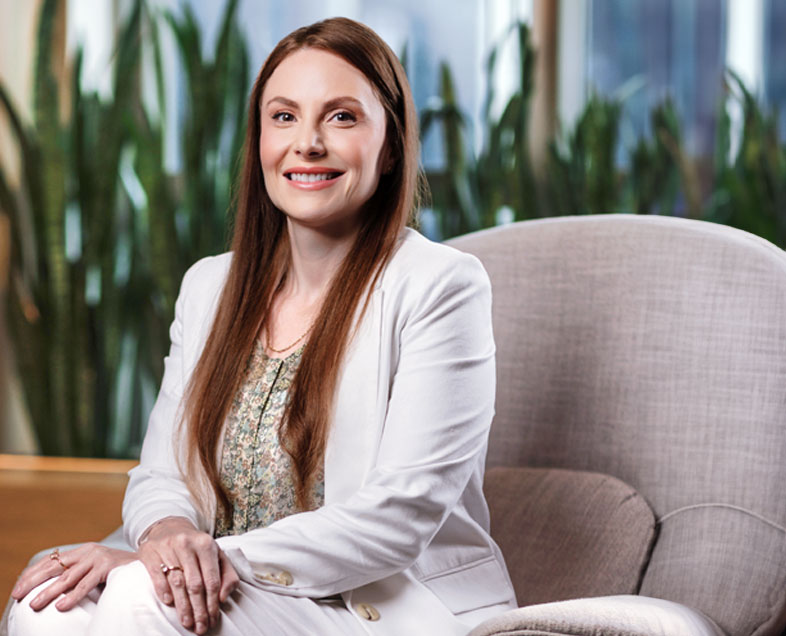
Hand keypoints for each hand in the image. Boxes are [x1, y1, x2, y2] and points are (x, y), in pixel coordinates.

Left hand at [11, 543, 136, 610]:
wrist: (151, 563)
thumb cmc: (122, 570)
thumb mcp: (98, 569)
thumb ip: (81, 574)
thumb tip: (58, 590)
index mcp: (84, 550)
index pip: (52, 560)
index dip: (33, 573)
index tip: (19, 587)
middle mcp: (89, 551)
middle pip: (54, 566)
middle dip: (33, 582)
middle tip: (19, 595)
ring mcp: (99, 557)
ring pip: (67, 577)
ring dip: (49, 592)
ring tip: (35, 604)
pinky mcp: (108, 566)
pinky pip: (86, 584)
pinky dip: (72, 596)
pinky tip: (61, 606)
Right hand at [137, 517, 238, 634]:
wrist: (170, 528)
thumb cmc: (197, 548)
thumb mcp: (216, 555)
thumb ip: (227, 574)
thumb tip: (223, 597)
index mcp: (206, 544)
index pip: (212, 580)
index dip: (213, 603)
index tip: (213, 620)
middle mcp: (188, 544)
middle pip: (195, 584)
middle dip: (199, 609)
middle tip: (201, 627)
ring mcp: (168, 547)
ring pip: (178, 582)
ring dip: (183, 606)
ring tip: (187, 622)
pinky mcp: (150, 552)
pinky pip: (157, 575)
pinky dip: (163, 590)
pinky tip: (168, 603)